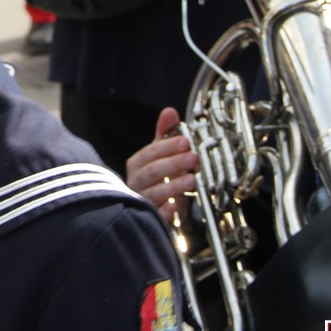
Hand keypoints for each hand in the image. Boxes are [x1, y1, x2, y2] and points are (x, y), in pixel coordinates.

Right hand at [125, 107, 197, 226]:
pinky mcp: (148, 220)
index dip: (166, 147)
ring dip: (172, 186)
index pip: (149, 153)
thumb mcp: (160, 155)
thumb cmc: (156, 179)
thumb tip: (169, 111)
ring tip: (192, 180)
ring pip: (152, 193)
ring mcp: (141, 201)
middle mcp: (136, 183)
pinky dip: (163, 213)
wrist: (151, 208)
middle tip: (193, 158)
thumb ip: (164, 135)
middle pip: (151, 172)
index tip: (185, 142)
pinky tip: (174, 208)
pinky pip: (153, 217)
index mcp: (137, 166)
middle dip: (172, 164)